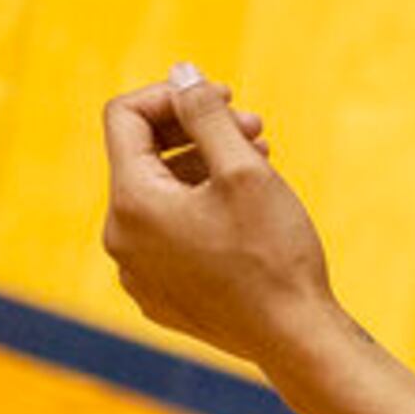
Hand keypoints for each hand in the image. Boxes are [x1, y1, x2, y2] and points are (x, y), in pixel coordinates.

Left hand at [100, 68, 336, 368]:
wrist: (294, 338)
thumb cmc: (274, 253)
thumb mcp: (245, 170)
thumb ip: (206, 115)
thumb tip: (183, 74)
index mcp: (132, 201)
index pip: (126, 118)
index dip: (174, 96)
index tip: (224, 99)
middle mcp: (120, 238)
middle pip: (143, 158)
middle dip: (196, 134)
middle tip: (255, 130)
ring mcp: (137, 272)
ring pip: (159, 199)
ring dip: (203, 172)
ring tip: (260, 168)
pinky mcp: (160, 296)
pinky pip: (168, 238)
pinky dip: (201, 214)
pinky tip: (246, 220)